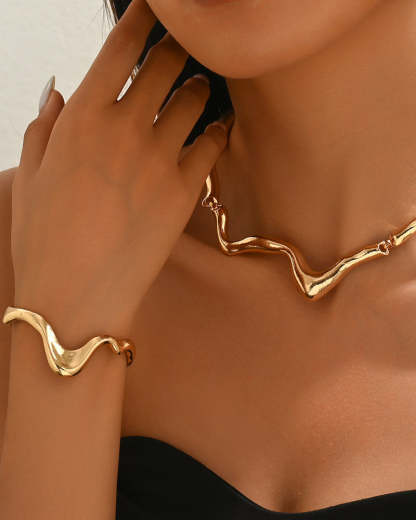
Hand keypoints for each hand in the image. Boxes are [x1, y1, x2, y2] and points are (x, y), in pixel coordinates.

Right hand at [11, 0, 232, 342]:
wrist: (78, 295)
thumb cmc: (44, 238)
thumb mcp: (30, 176)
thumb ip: (44, 127)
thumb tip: (58, 91)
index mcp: (81, 118)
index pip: (120, 47)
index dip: (142, 18)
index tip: (156, 9)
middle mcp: (124, 128)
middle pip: (166, 65)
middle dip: (178, 49)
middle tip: (186, 45)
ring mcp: (159, 159)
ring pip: (193, 100)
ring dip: (198, 88)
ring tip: (199, 87)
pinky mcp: (184, 191)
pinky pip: (212, 143)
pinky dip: (217, 130)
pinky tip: (217, 127)